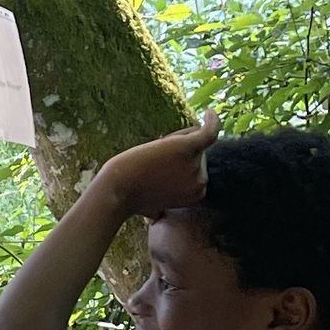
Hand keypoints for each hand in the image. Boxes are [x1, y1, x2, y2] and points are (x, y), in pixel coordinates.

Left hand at [100, 112, 218, 219]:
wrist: (117, 191)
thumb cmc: (128, 199)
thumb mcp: (148, 208)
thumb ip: (159, 208)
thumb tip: (155, 218)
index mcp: (197, 195)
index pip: (194, 166)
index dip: (176, 160)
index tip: (155, 165)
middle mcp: (202, 182)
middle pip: (194, 152)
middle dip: (175, 150)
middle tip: (148, 162)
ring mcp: (196, 166)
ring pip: (191, 140)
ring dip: (174, 139)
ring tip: (151, 154)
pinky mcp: (188, 148)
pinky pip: (209, 132)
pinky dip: (212, 121)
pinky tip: (211, 112)